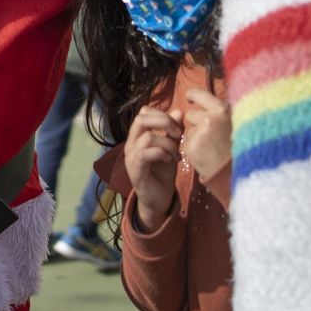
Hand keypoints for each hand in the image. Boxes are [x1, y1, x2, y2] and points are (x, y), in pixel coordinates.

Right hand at [124, 107, 181, 231]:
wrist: (158, 199)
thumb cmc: (163, 173)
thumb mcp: (171, 148)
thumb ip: (173, 131)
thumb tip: (179, 111)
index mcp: (138, 136)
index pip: (143, 112)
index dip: (162, 114)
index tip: (178, 127)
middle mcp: (131, 144)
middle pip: (141, 119)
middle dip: (164, 122)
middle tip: (178, 134)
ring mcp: (131, 157)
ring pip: (147, 136)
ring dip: (167, 143)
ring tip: (176, 154)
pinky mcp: (135, 170)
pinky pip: (146, 153)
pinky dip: (162, 153)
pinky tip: (170, 160)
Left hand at [180, 88, 231, 181]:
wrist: (237, 171)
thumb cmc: (239, 145)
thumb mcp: (234, 121)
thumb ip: (220, 111)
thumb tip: (203, 100)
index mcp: (222, 109)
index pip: (198, 94)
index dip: (192, 96)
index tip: (190, 99)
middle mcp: (209, 119)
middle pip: (190, 114)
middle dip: (195, 122)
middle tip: (210, 134)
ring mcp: (199, 133)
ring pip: (188, 130)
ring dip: (194, 136)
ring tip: (210, 146)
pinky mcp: (191, 147)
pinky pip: (185, 143)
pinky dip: (192, 148)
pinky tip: (205, 154)